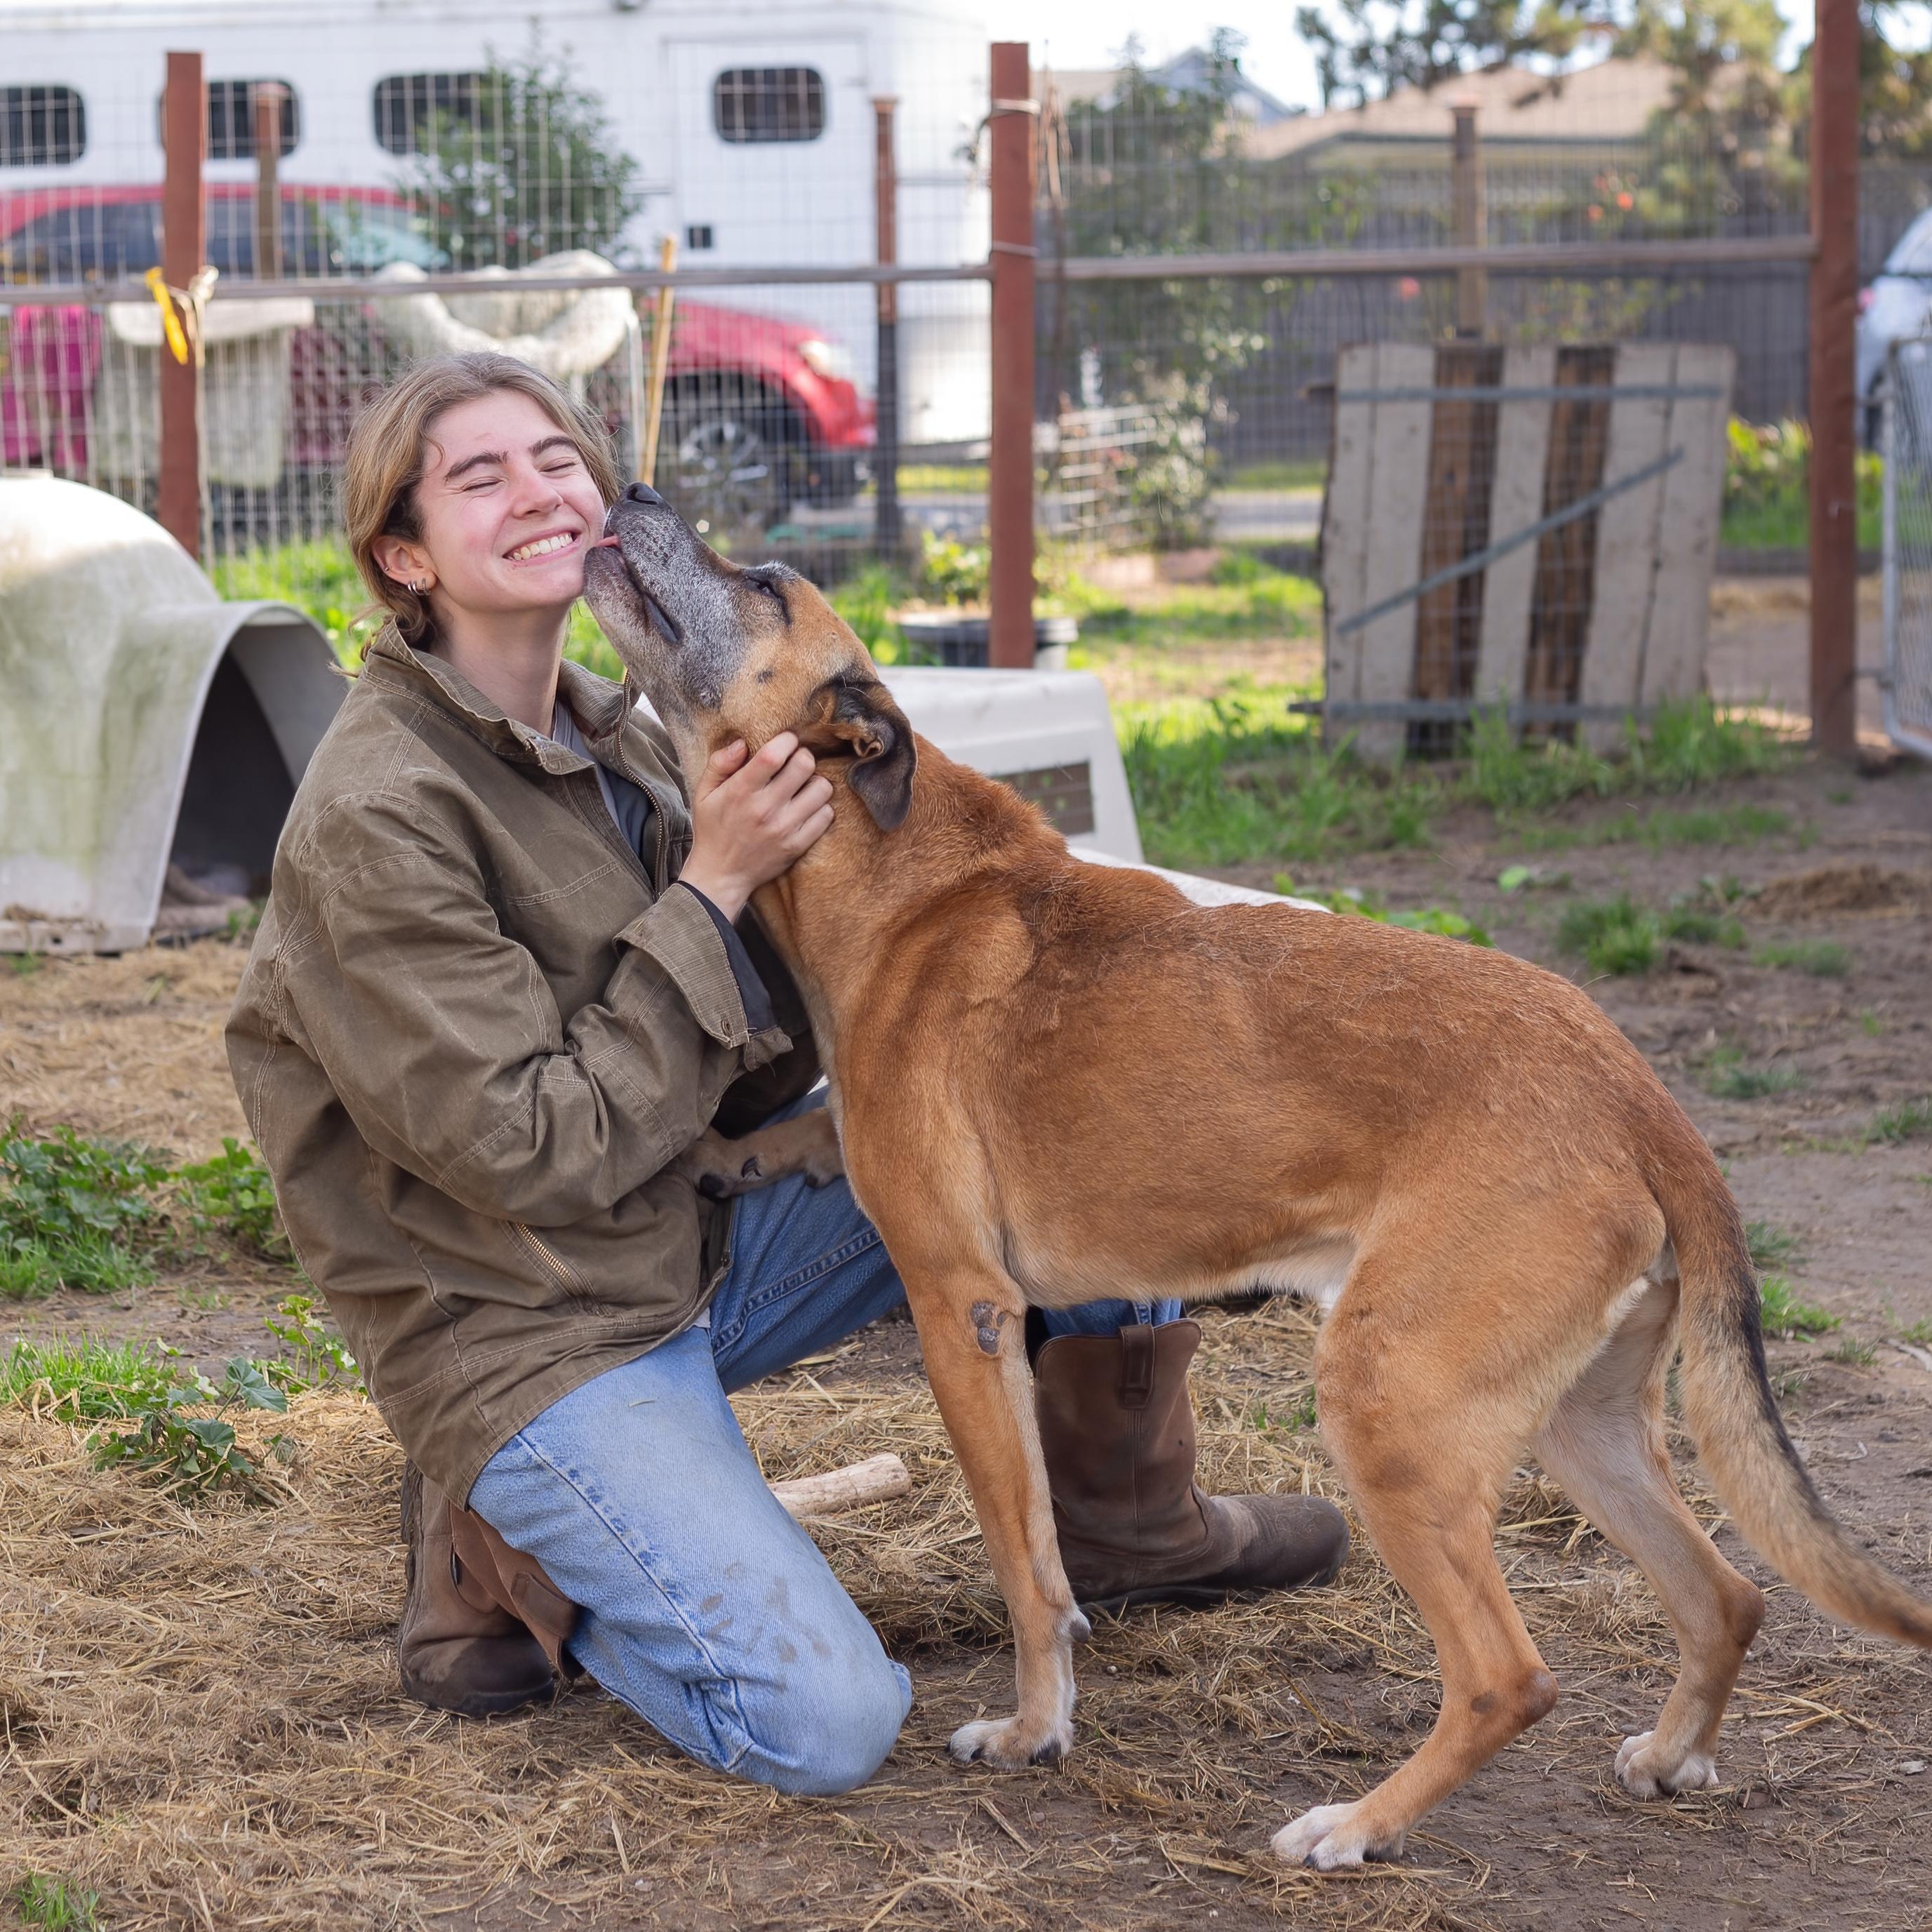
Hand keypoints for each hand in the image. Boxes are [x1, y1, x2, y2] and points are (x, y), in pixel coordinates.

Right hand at [677, 733, 833, 920]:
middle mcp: (765, 809)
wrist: (720, 875)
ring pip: (821, 789)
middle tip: (796, 764)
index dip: (787, 741)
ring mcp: (784, 829)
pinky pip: (825, 815)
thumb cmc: (713, 829)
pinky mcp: (797, 845)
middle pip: (804, 766)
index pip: (773, 755)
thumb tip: (743, 742)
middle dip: (803, 757)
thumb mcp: (704, 793)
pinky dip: (820, 807)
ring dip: (815, 782)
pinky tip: (807, 808)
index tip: (787, 741)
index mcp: (740, 791)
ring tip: (803, 787)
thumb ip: (720, 763)